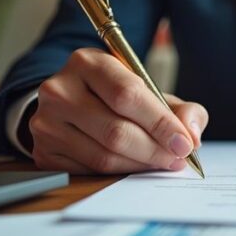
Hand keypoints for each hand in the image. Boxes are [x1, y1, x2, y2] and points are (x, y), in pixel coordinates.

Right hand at [29, 48, 207, 174]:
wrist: (70, 103)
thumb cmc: (114, 96)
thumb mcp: (147, 90)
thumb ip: (179, 108)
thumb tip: (192, 133)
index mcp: (87, 62)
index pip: (127, 95)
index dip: (161, 123)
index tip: (185, 143)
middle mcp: (59, 89)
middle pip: (116, 130)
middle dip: (155, 150)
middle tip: (178, 159)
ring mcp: (46, 122)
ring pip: (104, 155)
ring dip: (140, 165)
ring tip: (162, 163)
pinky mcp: (43, 151)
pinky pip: (89, 171)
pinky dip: (120, 173)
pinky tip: (136, 167)